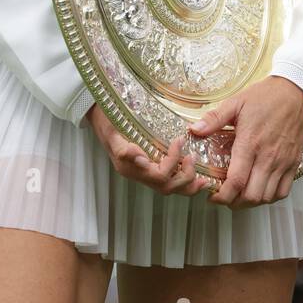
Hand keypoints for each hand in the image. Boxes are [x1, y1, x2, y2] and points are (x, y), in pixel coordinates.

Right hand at [86, 104, 214, 198]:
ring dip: (188, 184)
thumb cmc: (107, 120)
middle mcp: (138, 174)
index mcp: (129, 168)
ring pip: (168, 188)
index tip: (179, 140)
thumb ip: (124, 149)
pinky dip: (183, 181)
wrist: (99, 115)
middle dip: (185, 176)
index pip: (158, 176)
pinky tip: (195, 175)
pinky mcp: (149, 167)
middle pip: (166, 187)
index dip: (172, 161)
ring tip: (202, 175)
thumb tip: (140, 160)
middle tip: (194, 156)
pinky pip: (167, 180)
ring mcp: (143, 172)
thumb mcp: (112, 132)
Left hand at [189, 76, 302, 208]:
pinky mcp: (294, 163)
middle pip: (251, 195)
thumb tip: (194, 130)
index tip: (214, 196)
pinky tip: (260, 189)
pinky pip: (283, 191)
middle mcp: (268, 156)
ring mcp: (283, 162)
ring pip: (267, 197)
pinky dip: (270, 197)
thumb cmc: (267, 96)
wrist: (297, 91)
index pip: (236, 181)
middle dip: (234, 201)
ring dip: (251, 201)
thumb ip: (214, 119)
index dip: (223, 195)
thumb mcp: (236, 102)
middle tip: (224, 196)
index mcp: (250, 142)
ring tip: (240, 194)